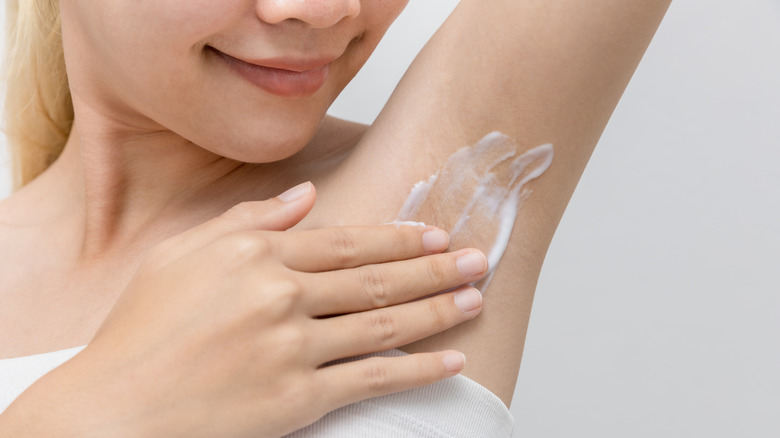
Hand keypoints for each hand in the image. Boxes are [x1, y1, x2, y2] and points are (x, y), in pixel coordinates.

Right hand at [10, 182, 486, 437]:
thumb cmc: (140, 331)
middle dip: (435, 268)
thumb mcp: (181, 254)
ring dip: (438, 310)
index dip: (398, 238)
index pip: (347, 241)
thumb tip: (305, 194)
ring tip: (475, 298)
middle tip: (478, 259)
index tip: (434, 234)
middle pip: (377, 277)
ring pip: (384, 323)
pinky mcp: (299, 398)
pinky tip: (450, 360)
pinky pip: (373, 378)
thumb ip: (247, 219)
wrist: (114, 410)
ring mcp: (293, 347)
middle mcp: (281, 294)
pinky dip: (417, 369)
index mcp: (255, 254)